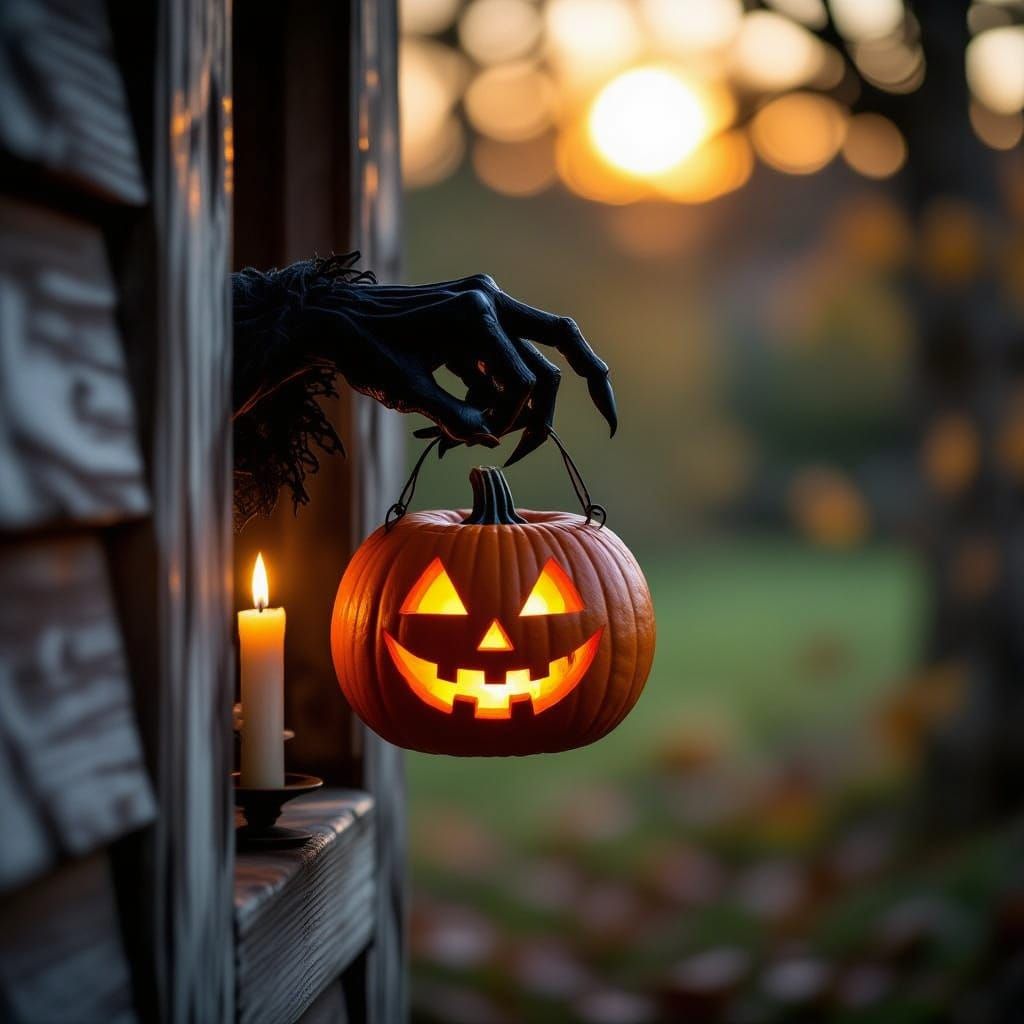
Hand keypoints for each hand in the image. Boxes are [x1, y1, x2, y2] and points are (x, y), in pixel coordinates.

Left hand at [304, 272, 616, 465]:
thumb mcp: (407, 392)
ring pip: (533, 358)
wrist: (326, 318)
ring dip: (520, 404)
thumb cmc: (360, 352)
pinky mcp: (475, 319)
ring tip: (477, 438)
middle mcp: (489, 299)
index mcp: (475, 311)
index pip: (528, 379)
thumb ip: (458, 418)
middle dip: (591, 384)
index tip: (494, 446)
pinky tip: (468, 422)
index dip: (516, 422)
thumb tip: (496, 440)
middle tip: (612, 421)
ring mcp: (484, 305)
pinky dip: (496, 393)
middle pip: (563, 341)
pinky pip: (505, 360)